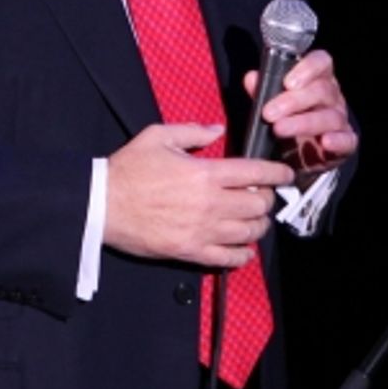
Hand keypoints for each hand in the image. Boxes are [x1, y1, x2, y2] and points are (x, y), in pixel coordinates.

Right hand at [105, 122, 293, 266]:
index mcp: (206, 173)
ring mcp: (203, 230)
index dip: (278, 173)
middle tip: (262, 195)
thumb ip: (192, 132)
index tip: (285, 174)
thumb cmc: (128, 170)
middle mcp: (210, 203)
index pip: (256, 173)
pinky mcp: (191, 251)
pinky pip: (230, 259)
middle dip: (267, 199)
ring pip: (250, 232)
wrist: (101, 205)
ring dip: (258, 225)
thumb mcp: (158, 137)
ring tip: (253, 219)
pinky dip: (243, 254)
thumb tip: (216, 129)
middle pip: (259, 204)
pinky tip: (243, 248)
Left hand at [243, 47, 357, 180]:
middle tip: (269, 113)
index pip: (321, 62)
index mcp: (317, 78)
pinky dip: (338, 141)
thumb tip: (252, 78)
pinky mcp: (346, 143)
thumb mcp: (272, 103)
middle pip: (321, 90)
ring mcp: (340, 119)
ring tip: (280, 129)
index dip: (307, 68)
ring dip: (304, 123)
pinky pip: (348, 140)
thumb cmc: (287, 119)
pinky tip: (325, 142)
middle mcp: (332, 96)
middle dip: (293, 101)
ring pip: (330, 116)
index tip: (287, 83)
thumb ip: (263, 89)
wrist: (296, 155)